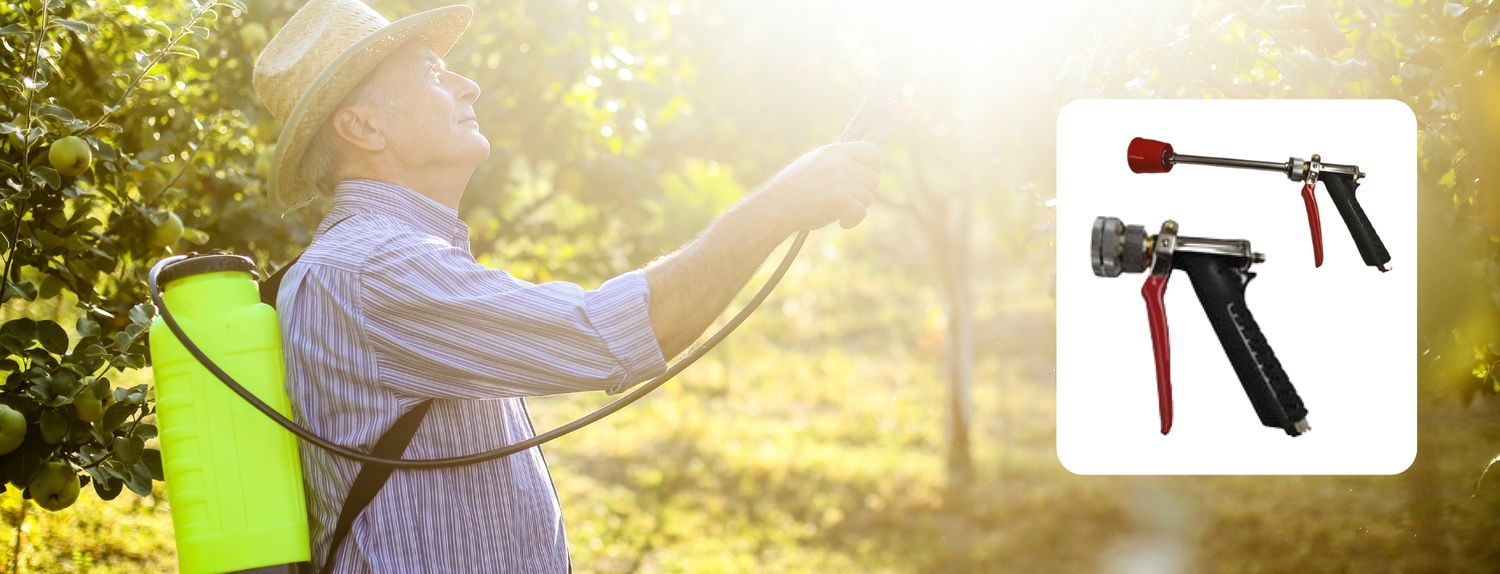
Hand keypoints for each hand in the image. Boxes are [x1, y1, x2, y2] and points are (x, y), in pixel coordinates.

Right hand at [753, 141, 882, 232]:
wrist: (778, 206)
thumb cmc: (792, 188)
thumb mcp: (812, 162)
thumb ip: (835, 160)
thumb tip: (856, 163)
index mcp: (835, 151)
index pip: (872, 151)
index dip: (876, 165)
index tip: (870, 176)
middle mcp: (841, 163)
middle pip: (873, 178)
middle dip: (864, 192)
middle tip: (849, 200)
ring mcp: (843, 181)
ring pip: (868, 197)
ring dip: (857, 207)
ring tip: (839, 212)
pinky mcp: (842, 200)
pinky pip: (861, 212)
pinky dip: (853, 220)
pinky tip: (842, 223)